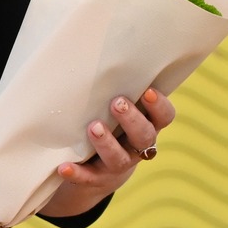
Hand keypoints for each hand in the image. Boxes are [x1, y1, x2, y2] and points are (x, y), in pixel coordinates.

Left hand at [42, 87, 177, 218]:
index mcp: (145, 126)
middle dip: (131, 119)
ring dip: (107, 143)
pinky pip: (88, 178)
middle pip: (144, 136)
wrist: (94, 174)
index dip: (160, 105)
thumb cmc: (106, 128)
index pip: (164, 117)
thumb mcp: (113, 111)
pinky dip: (77, 173)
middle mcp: (137, 147)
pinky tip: (64, 167)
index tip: (147, 90)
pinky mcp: (97, 180)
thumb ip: (113, 90)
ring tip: (92, 127)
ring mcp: (118, 166)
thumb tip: (94, 47)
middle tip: (116, 102)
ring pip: (119, 158)